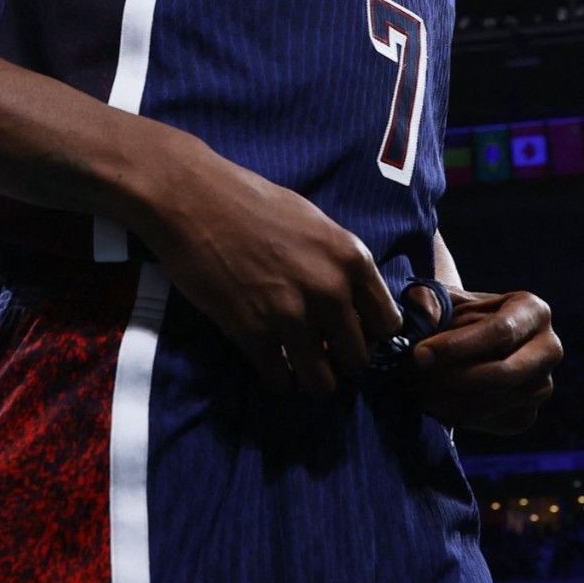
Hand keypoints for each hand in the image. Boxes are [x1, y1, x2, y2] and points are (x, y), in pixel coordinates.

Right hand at [126, 126, 401, 396]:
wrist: (195, 200)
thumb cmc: (255, 203)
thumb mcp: (318, 225)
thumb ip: (340, 265)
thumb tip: (353, 303)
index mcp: (353, 259)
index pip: (388, 323)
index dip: (371, 334)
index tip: (353, 333)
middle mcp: (331, 291)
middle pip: (358, 358)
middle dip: (342, 361)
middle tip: (324, 353)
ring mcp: (292, 315)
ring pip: (322, 382)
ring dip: (313, 380)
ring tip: (300, 368)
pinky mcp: (252, 333)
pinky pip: (280, 380)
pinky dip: (278, 379)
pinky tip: (271, 365)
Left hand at [406, 288, 561, 433]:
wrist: (472, 345)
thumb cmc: (460, 315)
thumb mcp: (445, 298)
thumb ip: (430, 300)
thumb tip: (426, 313)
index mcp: (534, 311)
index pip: (500, 332)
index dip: (458, 345)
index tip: (420, 354)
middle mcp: (549, 348)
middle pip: (506, 374)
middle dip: (454, 378)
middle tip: (415, 375)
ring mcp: (542, 386)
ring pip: (495, 402)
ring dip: (448, 399)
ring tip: (416, 388)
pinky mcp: (527, 415)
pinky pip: (490, 423)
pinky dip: (456, 416)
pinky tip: (432, 402)